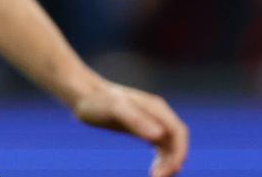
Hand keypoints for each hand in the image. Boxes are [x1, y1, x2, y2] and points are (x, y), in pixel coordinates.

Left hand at [72, 79, 188, 176]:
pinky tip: (155, 169)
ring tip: (157, 176)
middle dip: (174, 160)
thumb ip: (135, 120)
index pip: (179, 132)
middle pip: (177, 140)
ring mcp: (151, 120)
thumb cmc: (97, 102)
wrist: (83, 94)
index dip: (179, 153)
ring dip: (169, 161)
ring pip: (170, 144)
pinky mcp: (142, 127)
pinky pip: (160, 145)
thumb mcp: (114, 109)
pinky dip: (162, 158)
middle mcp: (157, 113)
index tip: (168, 171)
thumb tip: (158, 135)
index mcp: (156, 108)